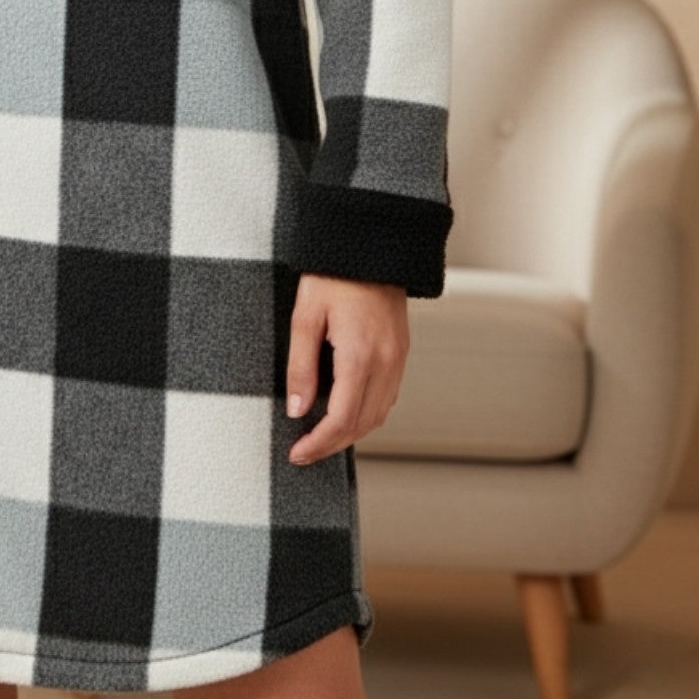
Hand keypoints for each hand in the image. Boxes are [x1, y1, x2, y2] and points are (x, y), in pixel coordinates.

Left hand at [284, 273, 407, 465]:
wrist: (371, 245)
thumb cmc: (333, 275)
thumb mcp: (305, 316)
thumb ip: (301, 366)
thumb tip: (297, 410)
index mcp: (359, 356)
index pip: (341, 419)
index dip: (318, 443)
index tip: (296, 453)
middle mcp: (386, 363)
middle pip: (362, 424)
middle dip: (332, 445)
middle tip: (304, 451)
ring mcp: (398, 358)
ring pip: (379, 414)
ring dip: (351, 432)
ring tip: (321, 436)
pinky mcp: (401, 351)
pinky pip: (387, 396)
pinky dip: (367, 413)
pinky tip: (346, 410)